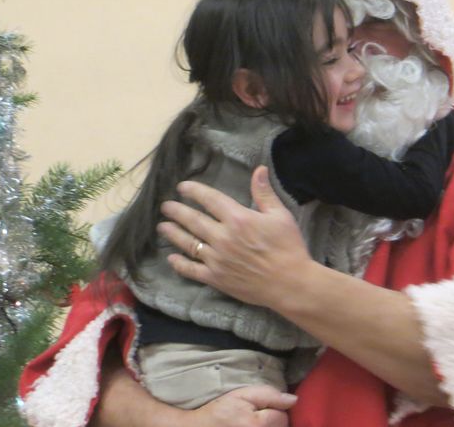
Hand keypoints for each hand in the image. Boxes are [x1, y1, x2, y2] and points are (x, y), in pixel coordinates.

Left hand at [158, 166, 313, 308]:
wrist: (290, 283)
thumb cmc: (288, 247)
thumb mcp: (281, 216)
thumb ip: (264, 193)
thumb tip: (258, 169)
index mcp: (238, 218)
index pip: (210, 199)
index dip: (194, 191)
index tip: (182, 187)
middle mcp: (222, 237)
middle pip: (193, 220)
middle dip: (176, 211)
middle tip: (165, 206)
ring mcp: (216, 259)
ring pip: (188, 243)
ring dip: (173, 233)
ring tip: (163, 227)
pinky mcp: (216, 278)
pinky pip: (192, 270)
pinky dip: (180, 264)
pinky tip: (172, 258)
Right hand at [196, 385, 294, 426]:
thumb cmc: (219, 412)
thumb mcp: (241, 396)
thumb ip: (269, 395)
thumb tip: (294, 400)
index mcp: (257, 424)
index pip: (283, 416)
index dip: (275, 409)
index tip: (261, 409)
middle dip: (274, 422)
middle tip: (257, 418)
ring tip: (254, 425)